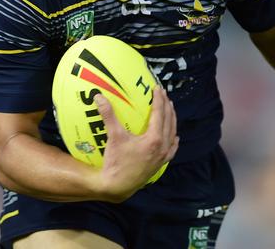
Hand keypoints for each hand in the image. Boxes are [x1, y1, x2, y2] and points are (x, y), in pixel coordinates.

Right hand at [94, 87, 177, 202]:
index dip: (159, 100)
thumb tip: (99, 96)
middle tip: (164, 95)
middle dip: (167, 107)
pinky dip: (174, 140)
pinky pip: (172, 149)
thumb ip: (108, 115)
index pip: (159, 114)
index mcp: (153, 138)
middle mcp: (162, 147)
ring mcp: (162, 157)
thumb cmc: (116, 161)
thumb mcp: (113, 136)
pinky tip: (175, 137)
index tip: (158, 89)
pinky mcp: (160, 164)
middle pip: (169, 122)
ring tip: (170, 110)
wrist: (118, 186)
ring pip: (173, 134)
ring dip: (172, 120)